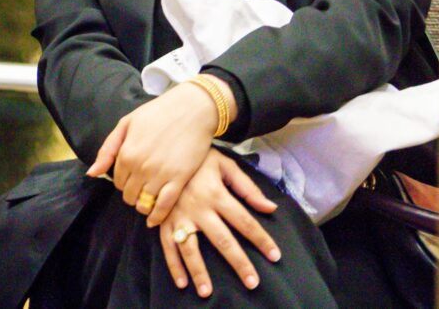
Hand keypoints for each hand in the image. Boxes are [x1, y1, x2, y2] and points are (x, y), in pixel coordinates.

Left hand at [88, 79, 224, 225]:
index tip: (130, 177)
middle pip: (129, 195)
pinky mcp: (179, 179)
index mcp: (126, 153)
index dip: (122, 182)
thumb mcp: (126, 124)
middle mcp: (140, 167)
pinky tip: (154, 219)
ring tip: (147, 199)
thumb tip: (91, 173)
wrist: (192, 109)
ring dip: (143, 205)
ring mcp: (160, 174)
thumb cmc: (157, 113)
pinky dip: (157, 216)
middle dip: (131, 194)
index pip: (117, 181)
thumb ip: (107, 150)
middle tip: (139, 188)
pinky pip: (164, 206)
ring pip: (144, 204)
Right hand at [159, 150, 280, 298]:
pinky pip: (167, 245)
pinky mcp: (163, 219)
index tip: (275, 256)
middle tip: (252, 283)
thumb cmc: (198, 157)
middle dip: (239, 263)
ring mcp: (178, 215)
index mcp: (216, 193)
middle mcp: (198, 207)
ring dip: (199, 271)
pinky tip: (181, 281)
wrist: (163, 146)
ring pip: (191, 248)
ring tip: (207, 292)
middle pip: (223, 240)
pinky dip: (173, 264)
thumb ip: (247, 188)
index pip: (244, 221)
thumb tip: (270, 208)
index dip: (261, 239)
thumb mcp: (224, 165)